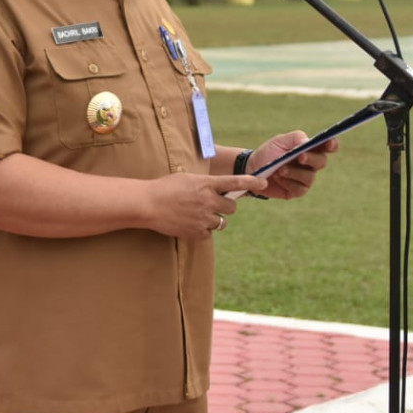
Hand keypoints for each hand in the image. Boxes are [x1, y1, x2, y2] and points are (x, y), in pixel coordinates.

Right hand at [145, 172, 267, 239]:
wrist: (148, 204)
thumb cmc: (164, 188)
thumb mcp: (187, 179)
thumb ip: (204, 184)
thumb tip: (216, 189)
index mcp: (206, 184)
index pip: (235, 182)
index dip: (252, 182)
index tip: (264, 182)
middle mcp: (208, 201)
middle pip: (232, 207)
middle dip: (225, 206)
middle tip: (212, 205)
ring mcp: (204, 218)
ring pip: (221, 222)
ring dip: (214, 219)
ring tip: (197, 215)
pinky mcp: (197, 233)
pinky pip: (209, 233)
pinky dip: (202, 230)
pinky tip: (189, 223)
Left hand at [247, 131, 339, 199]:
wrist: (252, 169)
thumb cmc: (268, 153)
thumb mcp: (279, 141)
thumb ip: (295, 138)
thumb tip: (307, 142)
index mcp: (309, 149)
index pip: (327, 146)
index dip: (332, 144)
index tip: (329, 143)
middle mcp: (311, 164)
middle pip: (322, 162)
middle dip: (311, 159)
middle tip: (300, 157)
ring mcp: (305, 178)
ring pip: (310, 177)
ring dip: (294, 172)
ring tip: (279, 169)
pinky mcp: (297, 191)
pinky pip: (299, 188)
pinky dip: (288, 182)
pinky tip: (277, 177)